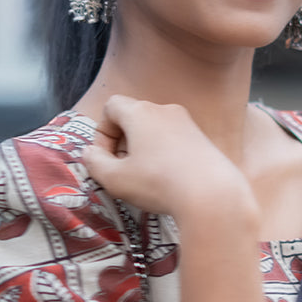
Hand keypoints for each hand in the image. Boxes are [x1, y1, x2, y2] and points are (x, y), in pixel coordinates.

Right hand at [80, 95, 253, 223]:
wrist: (212, 195)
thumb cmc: (158, 184)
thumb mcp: (115, 179)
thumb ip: (94, 163)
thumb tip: (90, 153)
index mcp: (141, 112)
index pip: (111, 107)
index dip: (102, 132)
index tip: (105, 158)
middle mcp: (165, 110)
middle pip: (134, 117)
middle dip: (122, 142)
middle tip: (123, 170)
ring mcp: (188, 123)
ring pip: (155, 129)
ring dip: (144, 149)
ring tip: (145, 178)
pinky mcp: (203, 139)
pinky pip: (175, 140)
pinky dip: (165, 154)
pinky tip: (168, 180)